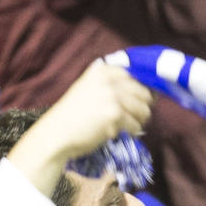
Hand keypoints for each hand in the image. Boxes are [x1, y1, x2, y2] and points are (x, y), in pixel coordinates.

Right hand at [8, 60, 151, 196]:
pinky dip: (130, 132)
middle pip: (144, 93)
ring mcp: (113, 96)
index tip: (139, 101)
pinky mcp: (115, 114)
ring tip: (124, 126)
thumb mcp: (90, 89)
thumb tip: (149, 92)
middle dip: (142, 108)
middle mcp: (109, 80)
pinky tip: (117, 132)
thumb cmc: (72, 116)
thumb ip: (112, 85)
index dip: (142, 90)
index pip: (136, 75)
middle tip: (132, 118)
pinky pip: (136, 125)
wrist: (56, 134)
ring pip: (144, 110)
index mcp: (103, 70)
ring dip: (138, 121)